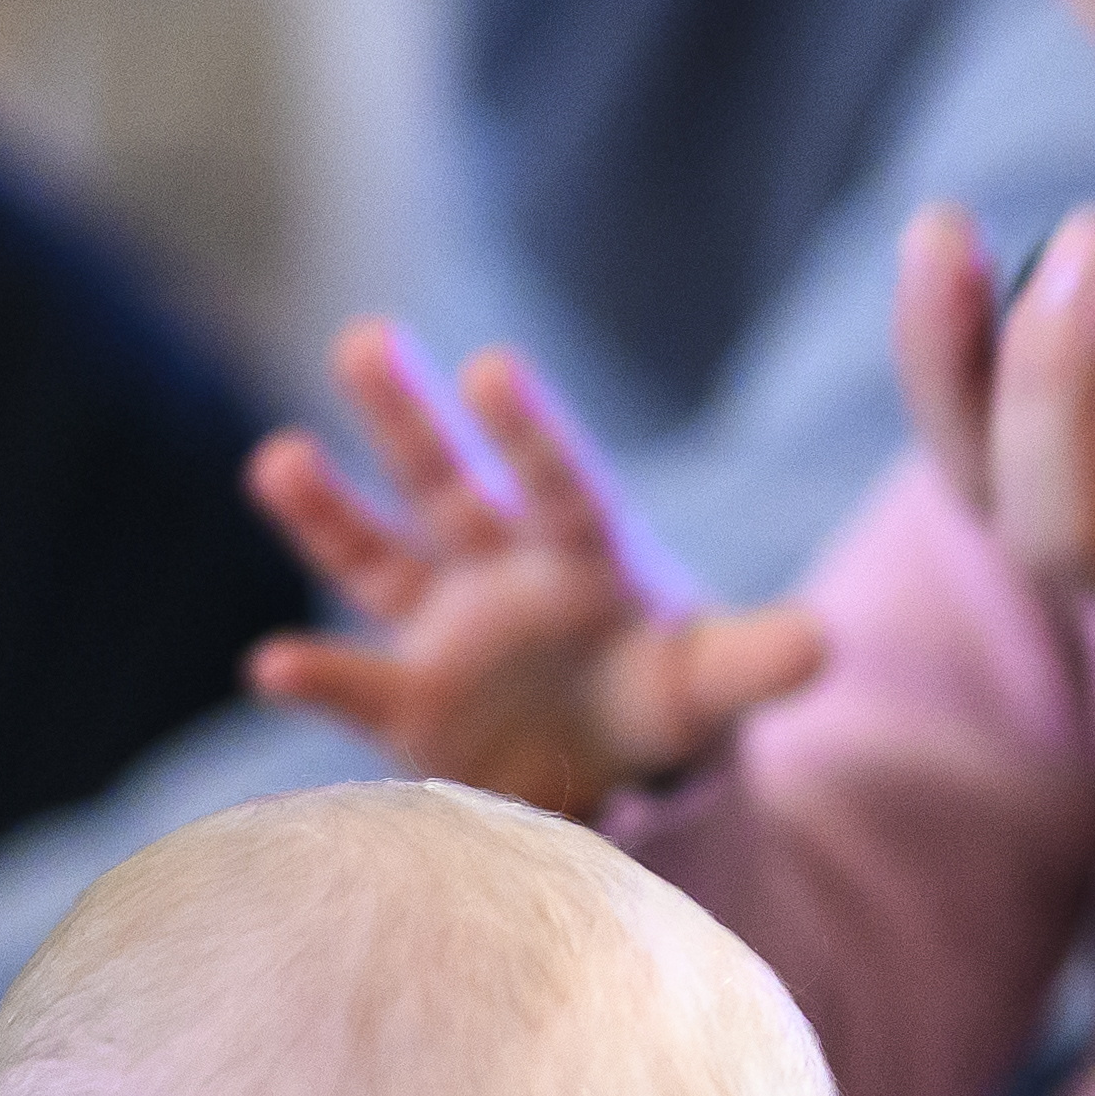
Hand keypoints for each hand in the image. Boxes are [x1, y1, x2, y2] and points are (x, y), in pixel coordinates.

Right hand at [244, 324, 825, 815]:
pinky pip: (356, 684)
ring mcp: (442, 627)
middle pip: (449, 482)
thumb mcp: (713, 679)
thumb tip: (825, 641)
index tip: (491, 368)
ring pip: (377, 557)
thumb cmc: (659, 689)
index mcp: (583, 549)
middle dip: (407, 418)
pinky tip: (269, 664)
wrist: (602, 758)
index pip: (559, 482)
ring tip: (277, 458)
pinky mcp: (404, 700)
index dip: (528, 431)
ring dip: (326, 512)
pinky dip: (315, 678)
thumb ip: (757, 660)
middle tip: (366, 337)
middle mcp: (499, 566)